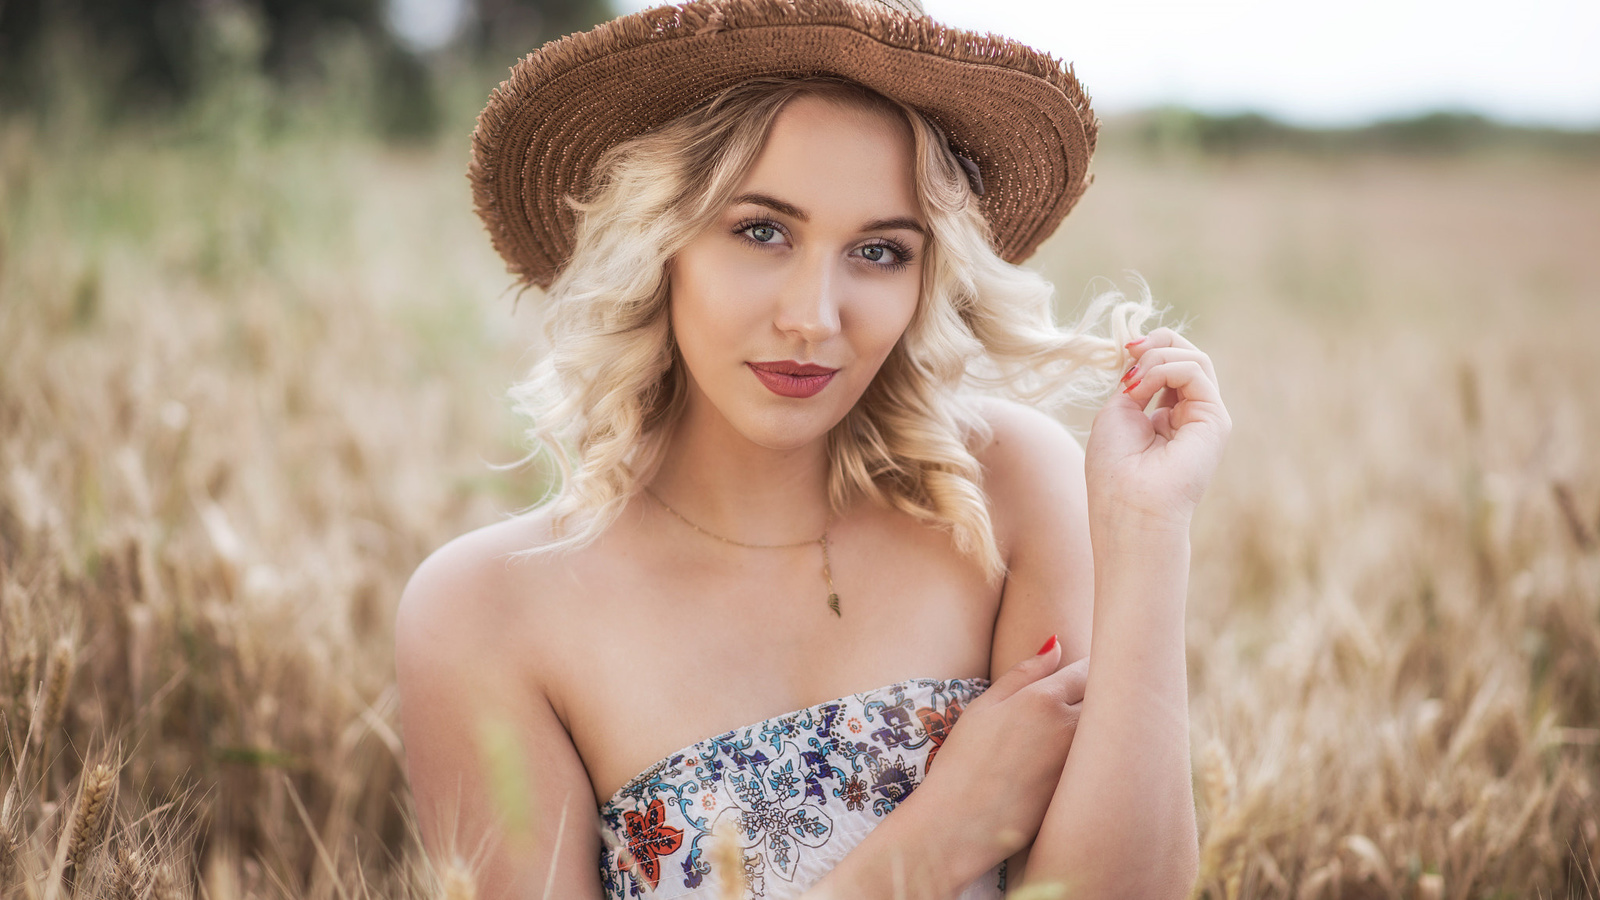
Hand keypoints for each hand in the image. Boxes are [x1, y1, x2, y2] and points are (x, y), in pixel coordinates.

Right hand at [915, 641, 1088, 870]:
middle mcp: (1070, 728)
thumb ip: (1024, 672)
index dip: (1090, 668)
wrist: (959, 824)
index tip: (1085, 672)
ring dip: (1105, 726)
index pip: (1088, 669)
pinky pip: (1104, 764)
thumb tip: (1056, 642)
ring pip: (1111, 732)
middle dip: (1105, 693)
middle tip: (1090, 699)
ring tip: (1078, 733)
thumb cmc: (963, 761)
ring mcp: (1080, 763)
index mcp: (1043, 700)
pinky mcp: (1083, 792)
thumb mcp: (984, 706)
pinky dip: (1101, 758)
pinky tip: (1084, 765)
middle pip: (1109, 698)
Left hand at [1085, 327, 1230, 529]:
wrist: (1129, 506)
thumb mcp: (1117, 412)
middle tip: (1130, 351)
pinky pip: (1195, 372)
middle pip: (1187, 356)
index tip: (1123, 352)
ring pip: (1195, 359)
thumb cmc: (1114, 469)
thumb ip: (1135, 382)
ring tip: (1133, 382)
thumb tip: (1145, 354)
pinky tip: (1142, 387)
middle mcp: (1189, 416)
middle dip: (1157, 344)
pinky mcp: (1216, 420)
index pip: (1168, 366)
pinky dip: (1164, 369)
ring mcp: (1205, 417)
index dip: (1148, 350)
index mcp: (1165, 417)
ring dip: (1157, 359)